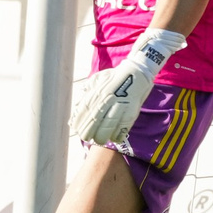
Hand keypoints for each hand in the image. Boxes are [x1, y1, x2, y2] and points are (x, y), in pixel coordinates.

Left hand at [72, 30, 186, 147]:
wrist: (137, 72)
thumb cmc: (114, 78)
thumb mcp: (96, 80)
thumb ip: (86, 95)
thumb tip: (75, 112)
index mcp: (97, 91)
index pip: (84, 111)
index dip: (79, 123)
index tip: (76, 130)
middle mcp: (107, 99)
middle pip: (94, 122)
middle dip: (88, 133)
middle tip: (87, 138)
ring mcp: (120, 106)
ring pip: (107, 128)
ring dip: (101, 138)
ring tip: (100, 140)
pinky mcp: (132, 111)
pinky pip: (122, 129)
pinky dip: (117, 137)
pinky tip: (113, 138)